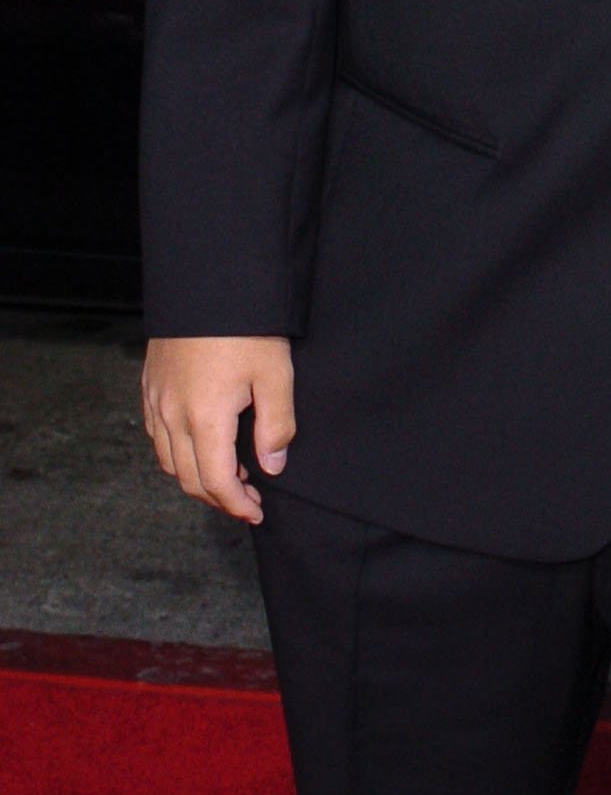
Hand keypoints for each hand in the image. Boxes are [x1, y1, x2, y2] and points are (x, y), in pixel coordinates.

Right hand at [141, 334, 295, 523]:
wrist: (208, 282)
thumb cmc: (246, 326)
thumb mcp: (275, 374)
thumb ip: (276, 425)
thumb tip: (272, 466)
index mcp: (205, 418)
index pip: (216, 481)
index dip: (237, 505)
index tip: (257, 512)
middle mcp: (171, 416)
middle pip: (187, 478)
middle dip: (218, 497)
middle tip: (248, 499)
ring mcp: (155, 400)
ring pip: (167, 460)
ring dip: (195, 476)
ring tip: (230, 473)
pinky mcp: (150, 385)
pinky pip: (155, 435)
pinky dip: (176, 453)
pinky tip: (200, 444)